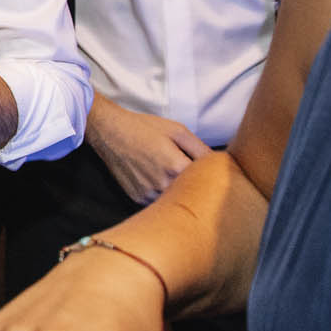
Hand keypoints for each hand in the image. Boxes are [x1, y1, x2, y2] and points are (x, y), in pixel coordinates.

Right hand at [86, 98, 207, 203]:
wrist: (110, 131)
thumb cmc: (144, 128)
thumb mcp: (177, 130)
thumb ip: (201, 149)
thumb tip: (220, 164)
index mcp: (176, 168)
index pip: (205, 181)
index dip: (209, 176)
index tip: (210, 171)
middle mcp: (163, 185)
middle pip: (190, 194)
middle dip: (195, 187)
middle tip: (192, 174)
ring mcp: (148, 194)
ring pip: (174, 201)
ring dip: (178, 193)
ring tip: (171, 175)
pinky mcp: (137, 198)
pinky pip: (158, 202)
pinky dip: (162, 195)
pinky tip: (157, 179)